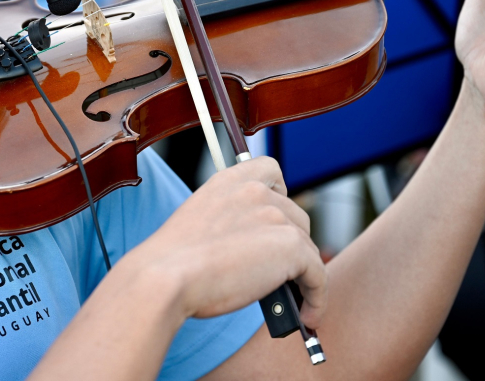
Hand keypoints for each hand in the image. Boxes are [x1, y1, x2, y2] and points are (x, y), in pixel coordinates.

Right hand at [127, 157, 326, 328]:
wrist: (165, 278)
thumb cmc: (173, 262)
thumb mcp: (200, 222)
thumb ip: (230, 220)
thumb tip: (256, 247)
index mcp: (229, 180)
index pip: (270, 170)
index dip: (279, 195)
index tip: (273, 220)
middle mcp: (254, 191)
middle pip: (295, 215)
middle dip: (290, 243)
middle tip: (278, 271)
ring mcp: (274, 215)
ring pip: (306, 247)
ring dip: (302, 273)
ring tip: (294, 299)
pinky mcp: (290, 246)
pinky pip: (318, 275)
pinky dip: (317, 297)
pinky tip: (308, 314)